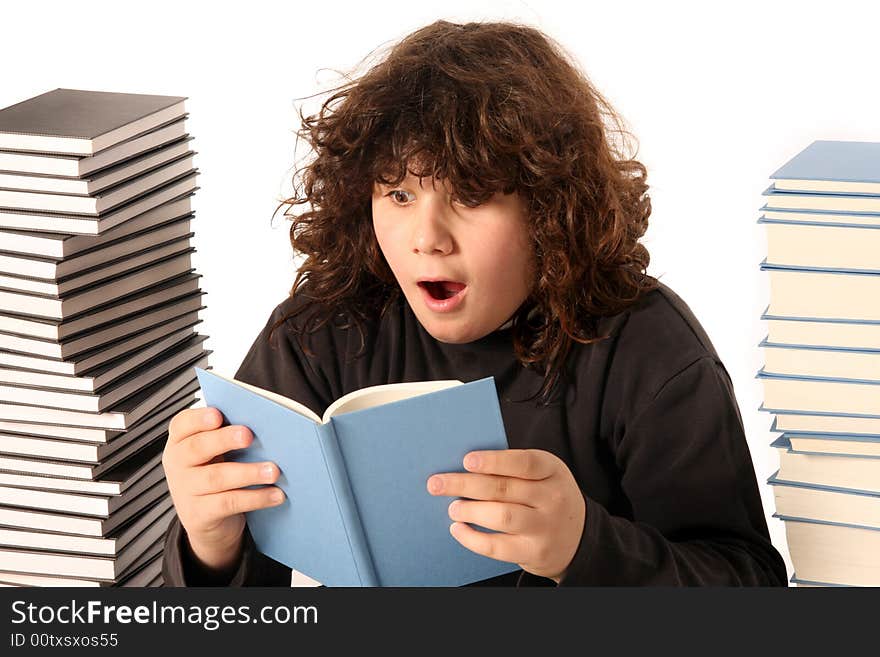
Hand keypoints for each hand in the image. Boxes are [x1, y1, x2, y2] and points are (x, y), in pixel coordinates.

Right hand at [162, 407, 284, 573]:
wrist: (206, 519)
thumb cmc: (214, 474)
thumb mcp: (214, 453)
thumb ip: (228, 437)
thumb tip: (263, 426)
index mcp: (181, 441)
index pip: (182, 424)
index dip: (198, 419)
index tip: (218, 415)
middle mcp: (178, 464)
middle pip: (198, 448)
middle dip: (224, 440)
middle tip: (248, 436)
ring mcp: (185, 490)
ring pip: (216, 478)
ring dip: (248, 473)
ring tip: (273, 471)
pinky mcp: (198, 514)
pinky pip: (228, 503)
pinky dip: (255, 498)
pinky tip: (275, 494)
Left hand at [427, 449, 585, 582]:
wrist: (579, 537)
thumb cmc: (547, 497)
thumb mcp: (543, 475)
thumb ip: (513, 469)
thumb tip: (464, 467)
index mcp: (552, 470)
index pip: (523, 463)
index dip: (494, 461)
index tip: (466, 460)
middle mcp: (552, 498)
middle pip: (504, 489)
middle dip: (465, 485)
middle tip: (437, 484)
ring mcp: (545, 527)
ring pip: (501, 516)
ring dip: (470, 511)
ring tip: (452, 507)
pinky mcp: (534, 552)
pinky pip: (498, 547)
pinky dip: (473, 538)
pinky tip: (458, 529)